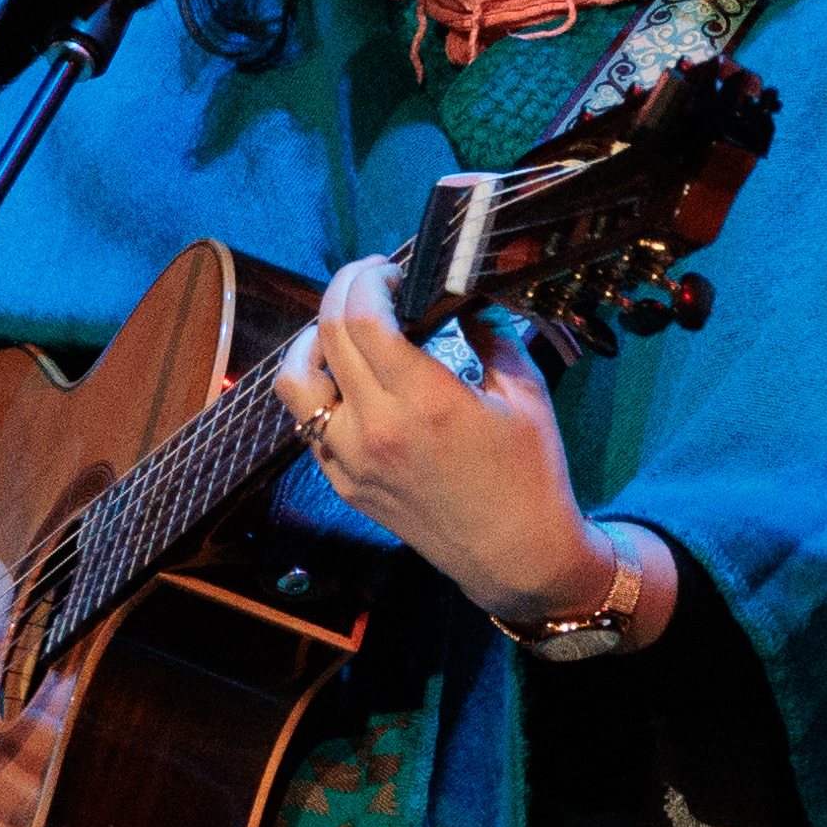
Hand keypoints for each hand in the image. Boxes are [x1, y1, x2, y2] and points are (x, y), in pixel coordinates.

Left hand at [273, 258, 626, 624]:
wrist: (514, 556)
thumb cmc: (530, 474)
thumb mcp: (525, 394)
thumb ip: (490, 333)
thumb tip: (461, 292)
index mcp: (426, 401)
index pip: (365, 318)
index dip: (368, 279)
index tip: (390, 270)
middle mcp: (377, 429)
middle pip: (328, 335)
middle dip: (343, 291)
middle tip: (369, 279)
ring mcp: (351, 460)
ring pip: (296, 382)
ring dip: (311, 340)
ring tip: (342, 327)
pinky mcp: (344, 484)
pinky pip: (308, 424)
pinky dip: (318, 389)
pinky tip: (347, 378)